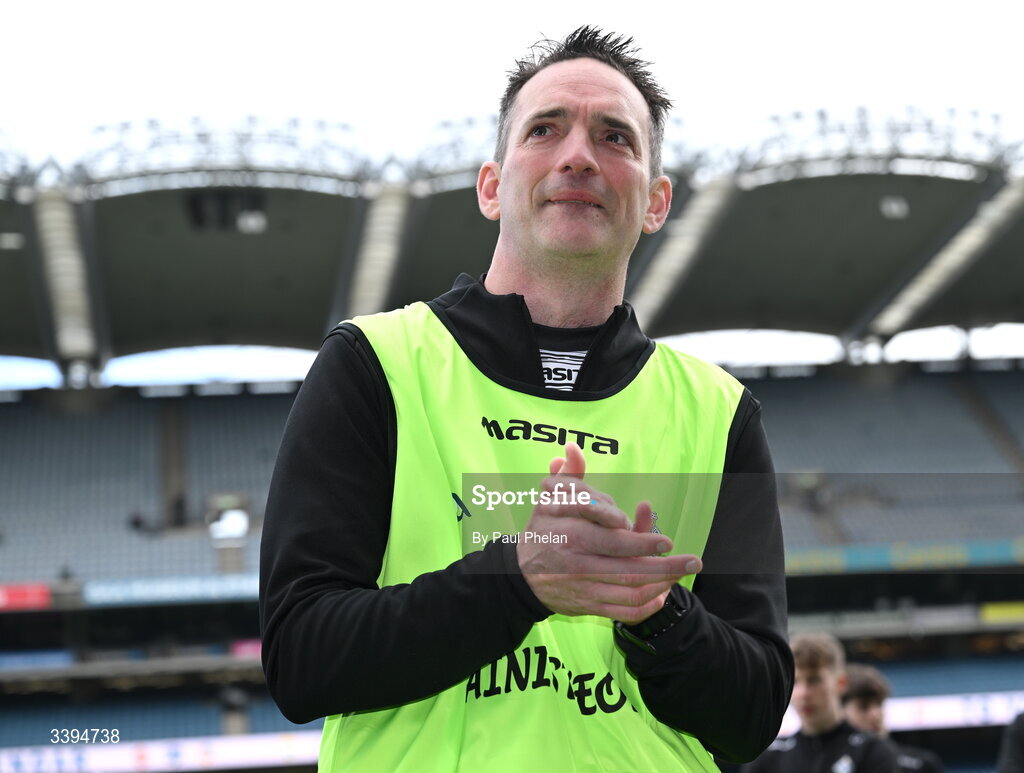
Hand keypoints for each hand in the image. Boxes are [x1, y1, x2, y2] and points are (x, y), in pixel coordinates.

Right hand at [517, 443, 701, 623]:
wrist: (520, 575)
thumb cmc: (544, 530)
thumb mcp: (550, 499)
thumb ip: (570, 475)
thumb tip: (573, 448)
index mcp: (569, 532)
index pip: (609, 536)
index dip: (640, 539)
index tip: (665, 539)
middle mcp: (576, 561)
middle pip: (626, 566)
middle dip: (664, 564)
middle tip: (692, 560)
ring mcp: (582, 586)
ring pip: (629, 589)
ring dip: (661, 583)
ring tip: (683, 573)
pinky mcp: (587, 606)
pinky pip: (622, 611)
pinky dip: (646, 606)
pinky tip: (662, 595)